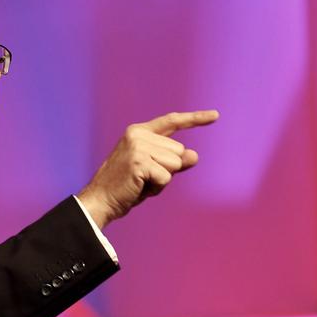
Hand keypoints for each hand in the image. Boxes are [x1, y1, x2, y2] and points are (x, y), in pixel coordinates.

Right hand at [77, 110, 219, 228]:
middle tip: (143, 178)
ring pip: (174, 164)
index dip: (195, 119)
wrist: (100, 200)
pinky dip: (157, 187)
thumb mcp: (153, 171)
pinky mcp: (139, 161)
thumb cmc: (126, 188)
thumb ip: (173, 162)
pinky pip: (166, 177)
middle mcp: (138, 134)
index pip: (172, 121)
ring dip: (162, 179)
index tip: (216, 115)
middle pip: (178, 151)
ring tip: (140, 183)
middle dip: (168, 169)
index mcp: (138, 132)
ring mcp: (137, 146)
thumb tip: (194, 155)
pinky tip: (139, 188)